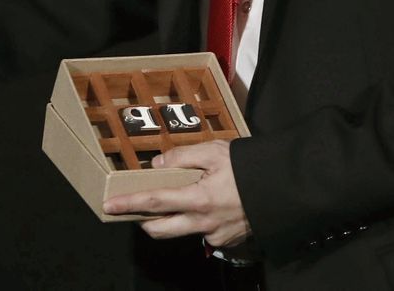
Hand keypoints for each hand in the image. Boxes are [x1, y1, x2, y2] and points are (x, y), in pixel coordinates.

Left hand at [101, 140, 250, 247]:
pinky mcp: (226, 241)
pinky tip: (210, 205)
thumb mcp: (215, 151)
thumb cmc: (249, 167)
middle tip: (137, 209)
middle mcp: (203, 222)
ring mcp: (215, 235)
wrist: (283, 189)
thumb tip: (158, 164)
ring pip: (181, 232)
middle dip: (143, 221)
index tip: (109, 206)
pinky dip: (197, 220)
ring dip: (172, 219)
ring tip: (181, 198)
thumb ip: (182, 156)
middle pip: (161, 230)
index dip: (129, 204)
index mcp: (198, 199)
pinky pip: (202, 233)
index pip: (154, 203)